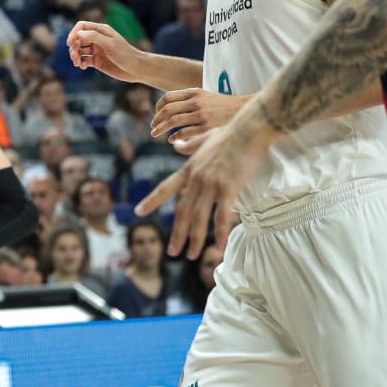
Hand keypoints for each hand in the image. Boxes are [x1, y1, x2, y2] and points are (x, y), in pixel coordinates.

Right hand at [66, 21, 143, 82]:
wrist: (136, 69)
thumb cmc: (126, 54)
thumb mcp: (110, 44)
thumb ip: (94, 37)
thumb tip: (78, 34)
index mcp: (101, 31)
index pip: (81, 27)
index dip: (74, 33)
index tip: (70, 43)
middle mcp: (97, 39)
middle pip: (78, 39)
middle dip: (73, 47)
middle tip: (75, 56)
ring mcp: (96, 50)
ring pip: (79, 50)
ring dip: (75, 56)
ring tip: (78, 63)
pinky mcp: (97, 61)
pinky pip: (84, 60)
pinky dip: (80, 63)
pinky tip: (83, 66)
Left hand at [136, 119, 269, 257]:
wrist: (248, 130)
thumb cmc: (230, 134)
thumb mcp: (203, 140)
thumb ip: (188, 146)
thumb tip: (175, 145)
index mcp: (188, 169)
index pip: (165, 188)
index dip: (151, 201)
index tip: (138, 212)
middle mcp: (195, 179)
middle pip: (182, 211)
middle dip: (177, 234)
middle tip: (172, 252)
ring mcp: (210, 184)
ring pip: (198, 218)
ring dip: (195, 239)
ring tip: (191, 256)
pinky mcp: (228, 188)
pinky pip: (221, 216)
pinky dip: (219, 233)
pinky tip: (218, 248)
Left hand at [151, 88, 247, 150]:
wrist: (244, 111)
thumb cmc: (222, 105)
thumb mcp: (205, 95)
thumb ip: (188, 98)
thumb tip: (169, 107)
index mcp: (194, 93)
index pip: (168, 97)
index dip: (158, 107)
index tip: (156, 114)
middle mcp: (196, 102)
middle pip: (168, 110)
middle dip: (157, 120)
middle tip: (152, 127)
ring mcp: (201, 115)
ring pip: (173, 122)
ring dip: (161, 129)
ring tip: (156, 134)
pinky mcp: (206, 127)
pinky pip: (184, 133)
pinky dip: (175, 137)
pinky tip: (171, 140)